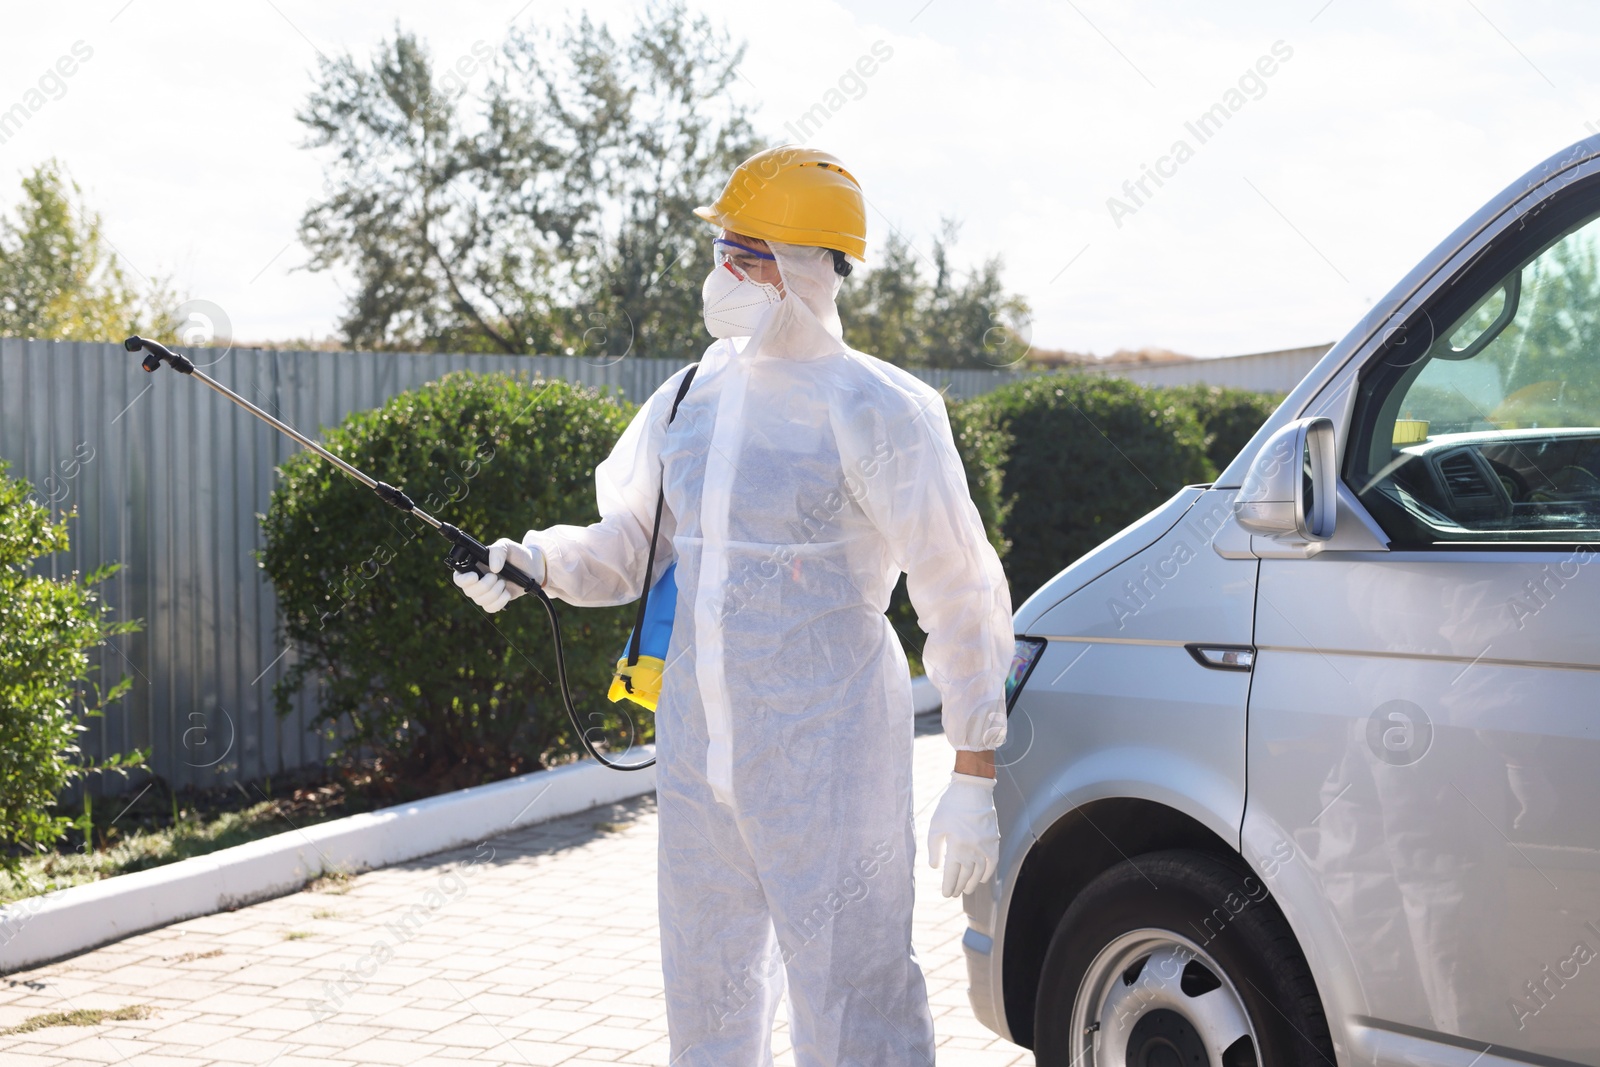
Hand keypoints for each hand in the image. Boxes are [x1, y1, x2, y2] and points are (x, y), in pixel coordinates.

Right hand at [452, 537, 542, 613]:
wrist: (532, 567)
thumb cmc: (516, 554)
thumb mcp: (506, 546)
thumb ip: (497, 551)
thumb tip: (493, 568)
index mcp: (475, 566)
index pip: (459, 577)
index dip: (464, 580)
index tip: (475, 576)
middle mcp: (477, 581)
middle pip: (469, 591)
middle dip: (484, 585)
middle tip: (495, 576)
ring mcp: (486, 592)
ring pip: (480, 601)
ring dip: (494, 593)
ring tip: (503, 583)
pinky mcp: (495, 601)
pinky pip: (490, 608)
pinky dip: (500, 602)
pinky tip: (506, 593)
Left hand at [927, 771, 999, 897]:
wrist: (973, 790)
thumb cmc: (951, 806)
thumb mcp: (936, 825)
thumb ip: (934, 848)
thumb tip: (935, 867)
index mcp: (956, 846)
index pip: (952, 873)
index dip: (949, 885)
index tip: (946, 894)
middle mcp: (972, 850)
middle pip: (965, 875)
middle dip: (958, 886)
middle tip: (953, 893)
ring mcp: (984, 846)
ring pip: (979, 872)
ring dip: (972, 883)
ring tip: (966, 890)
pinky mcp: (993, 841)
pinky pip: (992, 862)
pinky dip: (988, 873)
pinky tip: (982, 879)